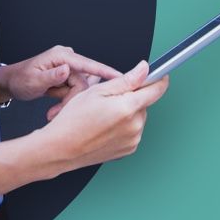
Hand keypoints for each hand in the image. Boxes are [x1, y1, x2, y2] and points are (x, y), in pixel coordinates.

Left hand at [0, 45, 121, 102]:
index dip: (106, 72)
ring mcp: (68, 70)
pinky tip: (55, 110)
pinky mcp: (67, 79)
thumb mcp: (33, 80)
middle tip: (55, 114)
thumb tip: (66, 70)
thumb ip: (51, 76)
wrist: (11, 84)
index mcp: (62, 56)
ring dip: (68, 104)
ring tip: (52, 114)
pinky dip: (67, 104)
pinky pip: (75, 93)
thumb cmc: (20, 80)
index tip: (122, 78)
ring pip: (80, 91)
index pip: (89, 64)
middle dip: (72, 101)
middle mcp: (68, 61)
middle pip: (84, 83)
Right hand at [37, 60, 170, 171]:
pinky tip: (106, 127)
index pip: (156, 89)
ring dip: (127, 113)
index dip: (158, 79)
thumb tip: (144, 69)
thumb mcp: (97, 91)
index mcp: (128, 108)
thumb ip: (126, 80)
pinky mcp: (128, 150)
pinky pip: (132, 131)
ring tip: (103, 116)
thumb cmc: (73, 120)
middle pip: (144, 103)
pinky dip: (124, 127)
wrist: (61, 148)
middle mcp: (134, 126)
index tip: (158, 74)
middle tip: (108, 100)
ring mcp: (133, 140)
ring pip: (138, 117)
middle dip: (131, 98)